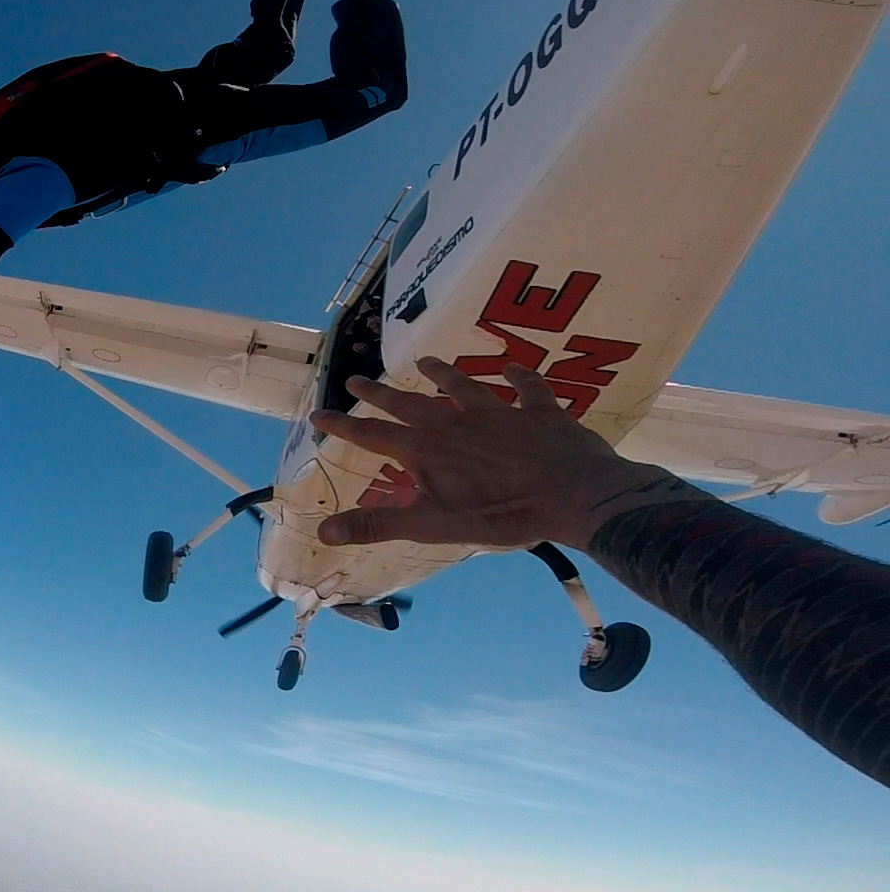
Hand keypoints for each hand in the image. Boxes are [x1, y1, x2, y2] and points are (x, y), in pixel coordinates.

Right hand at [308, 357, 706, 551]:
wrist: (573, 496)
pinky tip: (514, 366)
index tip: (318, 414)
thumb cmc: (501, 514)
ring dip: (442, 373)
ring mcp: (499, 412)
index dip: (344, 427)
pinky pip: (527, 387)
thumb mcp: (432, 526)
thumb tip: (322, 531)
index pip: (374, 436)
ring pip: (463, 386)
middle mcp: (456, 423)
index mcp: (427, 450)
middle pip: (410, 404)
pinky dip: (519, 376)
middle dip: (380, 394)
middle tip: (356, 378)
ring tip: (425, 360)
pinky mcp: (539, 412)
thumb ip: (378, 525)